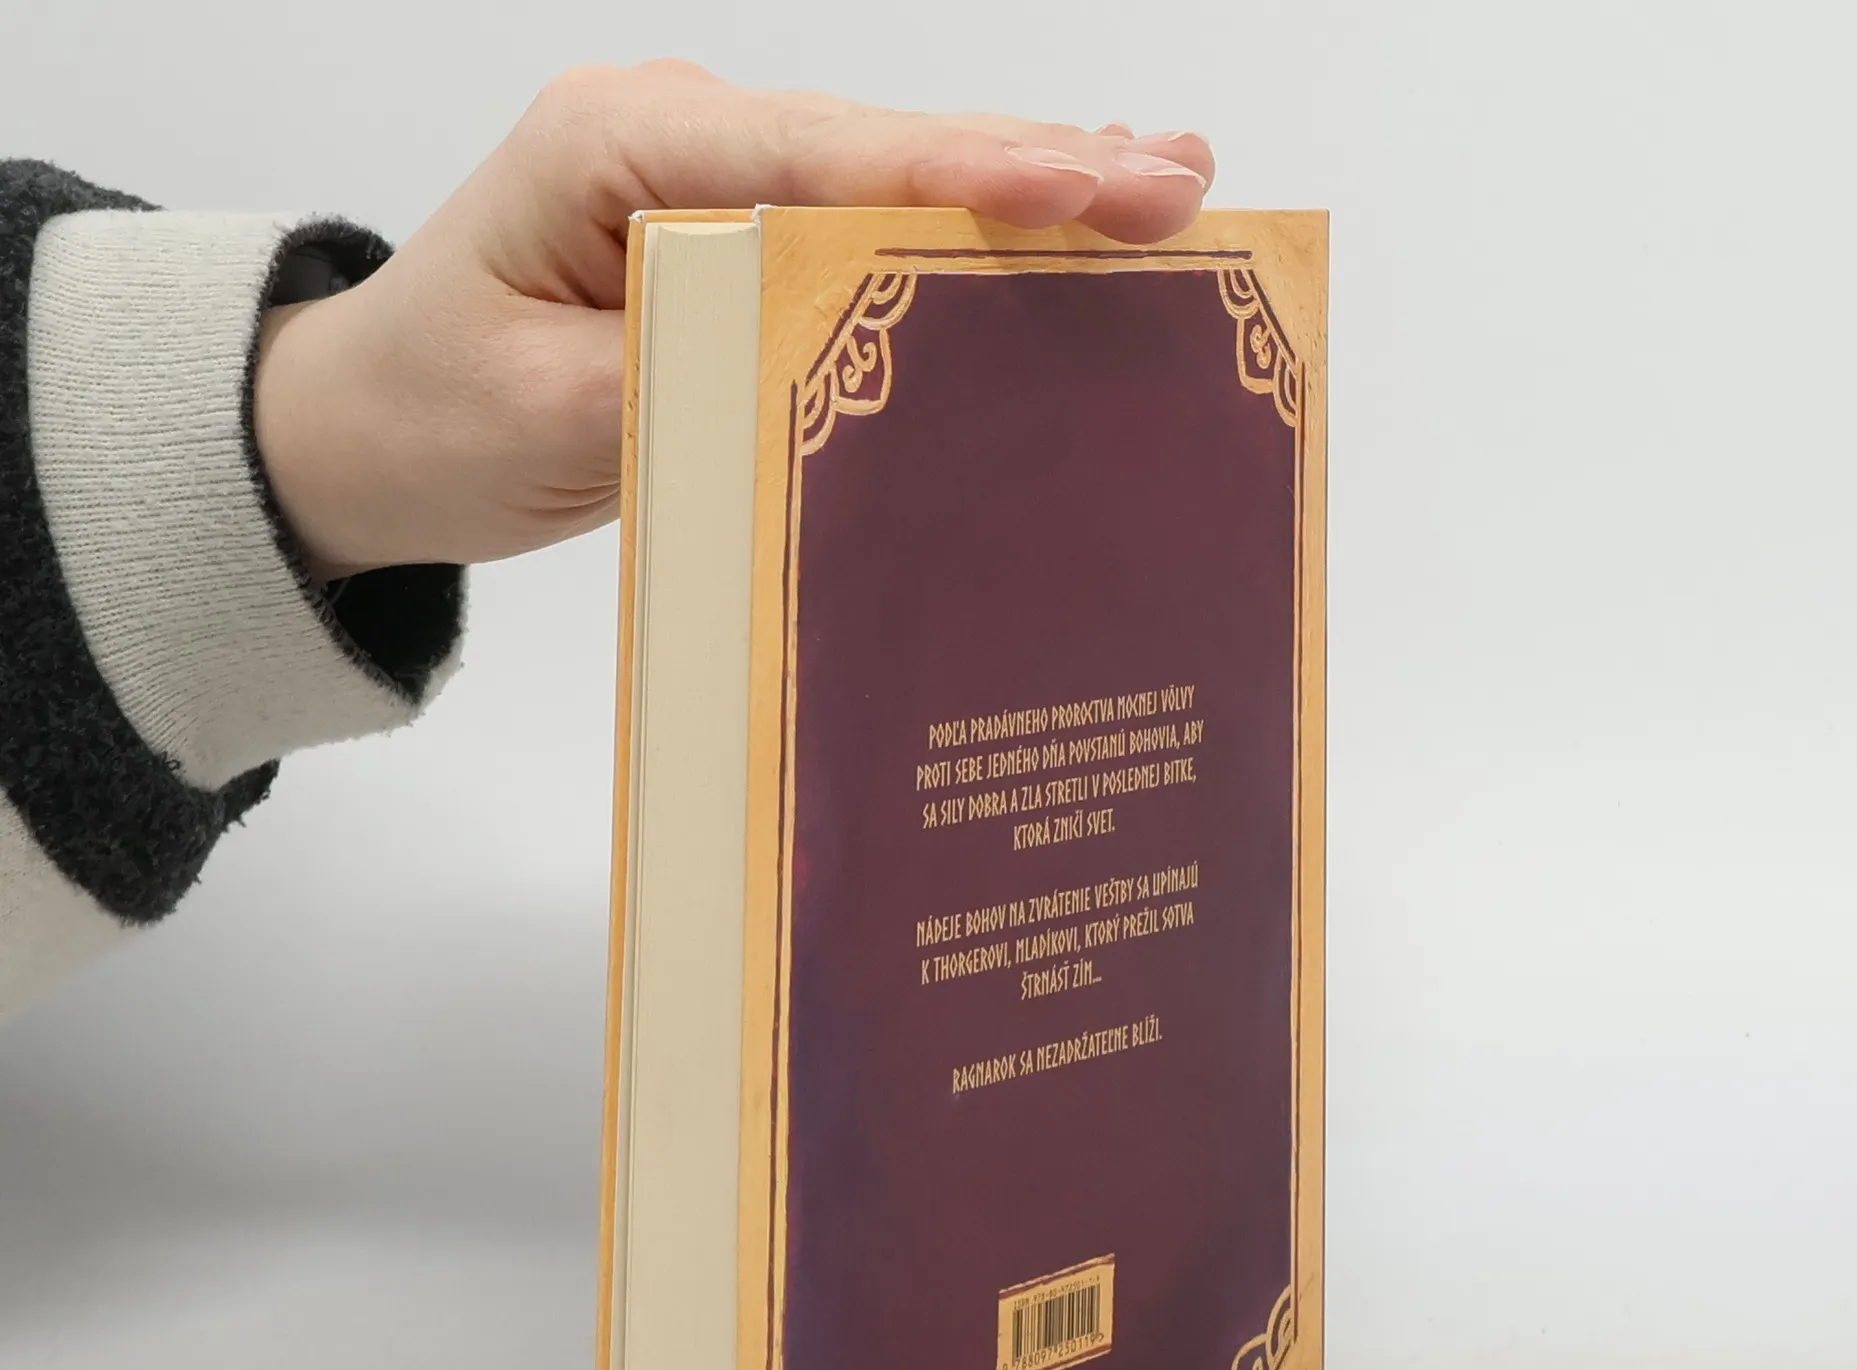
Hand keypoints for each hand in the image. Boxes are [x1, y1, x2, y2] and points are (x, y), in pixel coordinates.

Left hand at [253, 62, 1214, 579]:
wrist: (367, 429)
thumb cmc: (432, 411)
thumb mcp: (543, 414)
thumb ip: (679, 382)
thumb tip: (813, 368)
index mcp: (618, 152)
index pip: (816, 157)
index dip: (958, 176)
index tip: (1082, 185)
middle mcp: (678, 145)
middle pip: (880, 149)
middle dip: (1033, 166)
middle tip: (1181, 180)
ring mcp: (710, 189)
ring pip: (888, 181)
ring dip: (1024, 188)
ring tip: (1165, 183)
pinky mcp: (731, 245)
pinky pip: (860, 232)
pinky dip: (963, 233)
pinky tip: (1059, 224)